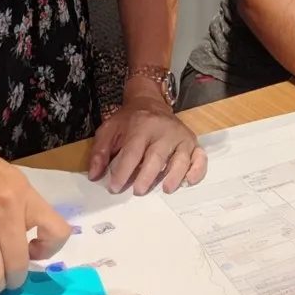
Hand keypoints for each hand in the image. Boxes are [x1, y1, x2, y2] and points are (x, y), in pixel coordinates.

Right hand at [0, 135, 70, 294]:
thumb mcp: (16, 180)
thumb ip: (27, 208)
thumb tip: (35, 241)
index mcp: (24, 196)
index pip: (55, 231)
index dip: (49, 250)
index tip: (35, 252)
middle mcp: (5, 211)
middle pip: (19, 262)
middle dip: (16, 279)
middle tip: (11, 280)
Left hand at [88, 81, 205, 195]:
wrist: (150, 102)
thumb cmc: (129, 121)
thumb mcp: (109, 129)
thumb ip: (100, 152)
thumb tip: (95, 175)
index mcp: (141, 126)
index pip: (132, 151)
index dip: (123, 171)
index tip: (115, 187)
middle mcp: (163, 130)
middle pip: (156, 155)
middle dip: (147, 175)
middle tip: (138, 191)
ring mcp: (179, 136)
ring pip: (179, 158)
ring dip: (174, 175)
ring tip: (166, 189)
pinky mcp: (191, 142)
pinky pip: (199, 157)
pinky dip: (197, 169)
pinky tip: (189, 181)